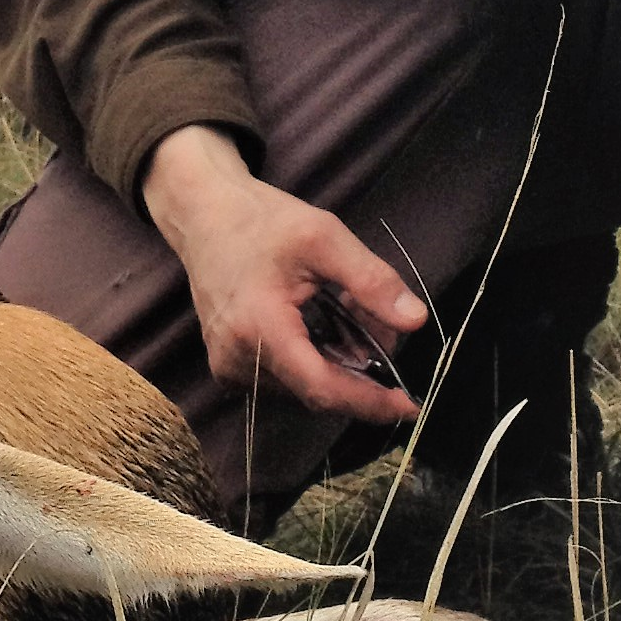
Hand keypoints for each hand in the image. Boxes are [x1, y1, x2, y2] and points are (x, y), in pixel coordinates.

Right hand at [141, 125, 422, 428]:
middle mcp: (238, 360)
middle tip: (376, 318)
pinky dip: (316, 360)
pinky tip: (321, 322)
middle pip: (318, 390)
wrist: (204, 216)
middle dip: (360, 367)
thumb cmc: (261, 222)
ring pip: (305, 387)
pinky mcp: (229, 367)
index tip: (409, 405)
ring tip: (346, 309)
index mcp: (259, 328)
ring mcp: (229, 367)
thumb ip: (372, 281)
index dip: (369, 403)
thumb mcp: (325, 238)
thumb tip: (416, 321)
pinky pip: (286, 379)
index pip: (322, 389)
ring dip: (339, 361)